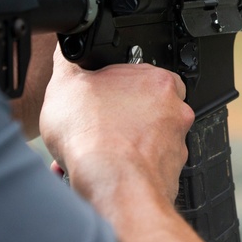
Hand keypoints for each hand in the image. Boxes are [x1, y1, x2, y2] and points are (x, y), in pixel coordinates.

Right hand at [39, 48, 193, 202]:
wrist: (113, 187)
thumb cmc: (96, 139)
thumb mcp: (65, 85)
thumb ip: (68, 63)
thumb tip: (67, 54)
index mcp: (158, 82)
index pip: (138, 74)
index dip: (111, 86)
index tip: (96, 97)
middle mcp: (175, 112)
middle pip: (140, 109)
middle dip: (113, 118)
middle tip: (89, 126)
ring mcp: (175, 145)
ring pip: (140, 140)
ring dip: (114, 145)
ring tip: (87, 153)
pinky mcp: (169, 175)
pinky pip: (141, 168)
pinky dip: (121, 169)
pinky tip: (98, 172)